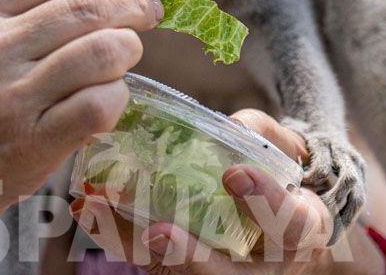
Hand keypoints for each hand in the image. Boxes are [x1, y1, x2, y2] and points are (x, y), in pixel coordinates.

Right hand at [0, 0, 163, 271]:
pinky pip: (102, 104)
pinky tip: (109, 97)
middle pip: (89, 6)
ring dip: (129, 49)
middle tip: (150, 11)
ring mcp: (8, 97)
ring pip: (103, 52)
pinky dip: (118, 96)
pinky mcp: (31, 142)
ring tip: (125, 56)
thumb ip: (27, 4)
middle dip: (135, 4)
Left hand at [69, 108, 341, 274]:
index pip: (292, 225)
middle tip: (160, 232)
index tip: (233, 174)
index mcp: (297, 233)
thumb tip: (234, 125)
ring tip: (101, 214)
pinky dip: (117, 236)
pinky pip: (149, 263)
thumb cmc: (278, 177)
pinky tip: (88, 209)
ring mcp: (224, 273)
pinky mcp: (182, 269)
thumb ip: (262, 134)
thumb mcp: (283, 153)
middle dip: (193, 258)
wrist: (277, 217)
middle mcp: (263, 268)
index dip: (265, 202)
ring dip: (137, 247)